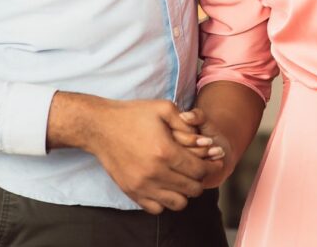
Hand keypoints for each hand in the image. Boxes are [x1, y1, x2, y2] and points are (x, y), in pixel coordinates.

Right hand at [48, 94, 222, 213]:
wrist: (100, 127)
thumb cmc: (133, 114)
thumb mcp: (164, 108)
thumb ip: (187, 124)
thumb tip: (205, 142)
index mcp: (165, 151)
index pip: (199, 170)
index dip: (212, 167)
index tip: (215, 163)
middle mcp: (154, 173)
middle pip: (191, 189)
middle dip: (201, 179)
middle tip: (200, 169)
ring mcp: (141, 186)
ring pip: (177, 203)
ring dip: (185, 192)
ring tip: (183, 178)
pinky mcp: (131, 192)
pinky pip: (156, 209)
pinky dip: (165, 201)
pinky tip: (166, 185)